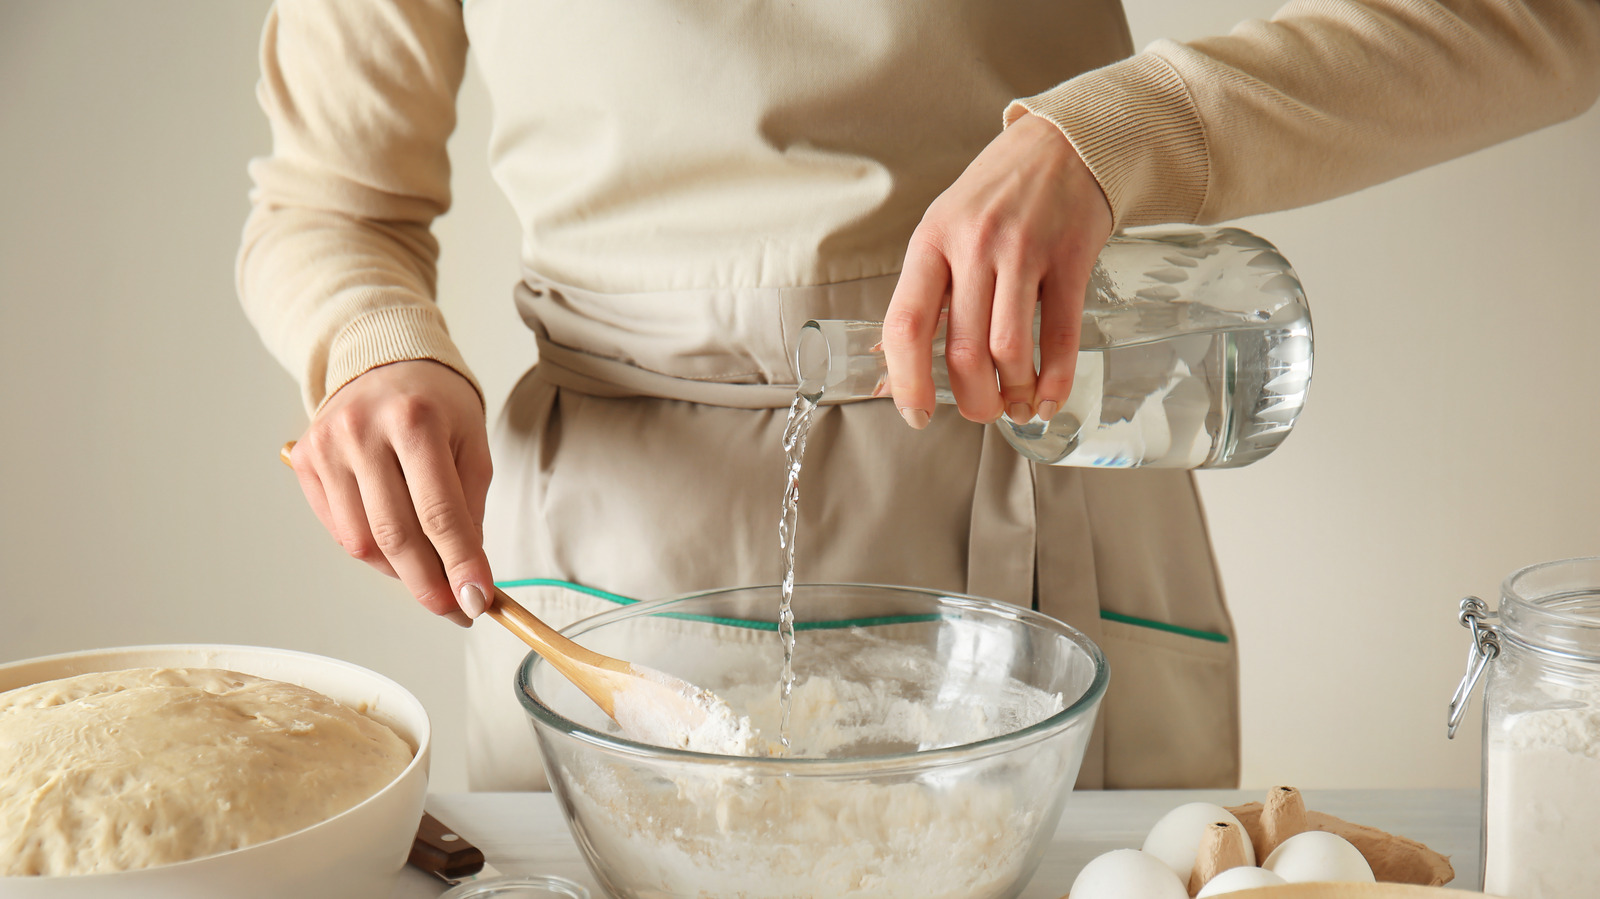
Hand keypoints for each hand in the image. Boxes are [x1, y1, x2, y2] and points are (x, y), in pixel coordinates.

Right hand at [287, 360, 492, 625]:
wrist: (384, 360)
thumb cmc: (436, 405)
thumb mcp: (471, 444)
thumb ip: (469, 508)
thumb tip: (466, 575)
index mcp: (415, 421)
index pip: (440, 512)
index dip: (460, 564)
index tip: (477, 602)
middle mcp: (363, 431)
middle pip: (396, 535)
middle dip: (429, 584)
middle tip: (456, 609)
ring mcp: (327, 446)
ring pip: (362, 542)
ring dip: (399, 571)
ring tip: (427, 569)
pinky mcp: (305, 460)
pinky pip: (339, 530)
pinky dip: (371, 551)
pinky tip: (394, 544)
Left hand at [883, 113, 1112, 427]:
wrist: (1064, 141)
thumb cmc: (996, 192)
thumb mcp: (944, 226)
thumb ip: (924, 292)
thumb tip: (889, 361)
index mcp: (931, 240)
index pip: (906, 323)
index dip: (906, 380)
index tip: (915, 412)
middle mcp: (974, 246)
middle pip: (963, 350)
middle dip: (971, 400)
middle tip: (979, 412)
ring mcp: (1025, 252)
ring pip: (1009, 350)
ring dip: (1012, 393)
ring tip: (1015, 405)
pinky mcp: (1071, 259)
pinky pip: (1061, 335)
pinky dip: (1054, 380)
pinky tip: (1047, 398)